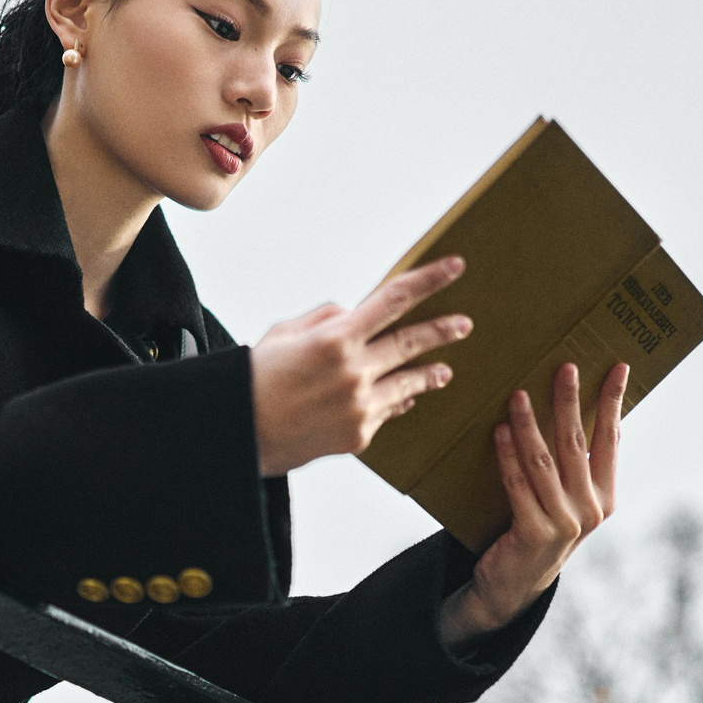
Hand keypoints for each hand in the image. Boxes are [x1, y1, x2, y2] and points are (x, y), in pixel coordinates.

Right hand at [250, 257, 472, 476]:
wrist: (238, 434)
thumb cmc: (256, 380)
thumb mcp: (284, 334)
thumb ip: (326, 319)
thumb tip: (354, 315)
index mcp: (335, 339)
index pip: (393, 300)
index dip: (428, 280)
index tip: (454, 267)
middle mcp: (354, 371)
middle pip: (411, 342)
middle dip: (442, 330)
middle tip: (464, 324)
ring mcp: (360, 406)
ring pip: (408, 382)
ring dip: (430, 374)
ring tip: (444, 371)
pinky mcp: (359, 434)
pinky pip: (388, 410)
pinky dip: (398, 400)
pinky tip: (406, 397)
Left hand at [439, 361, 626, 647]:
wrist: (514, 583)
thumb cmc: (539, 527)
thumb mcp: (566, 499)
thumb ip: (573, 465)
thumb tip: (569, 406)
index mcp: (605, 496)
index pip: (611, 439)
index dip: (613, 402)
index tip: (618, 367)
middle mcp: (590, 509)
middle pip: (577, 444)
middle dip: (570, 402)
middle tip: (563, 367)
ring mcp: (563, 523)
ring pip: (545, 462)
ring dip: (531, 424)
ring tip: (519, 394)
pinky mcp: (533, 533)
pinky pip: (518, 485)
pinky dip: (508, 456)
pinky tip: (500, 431)